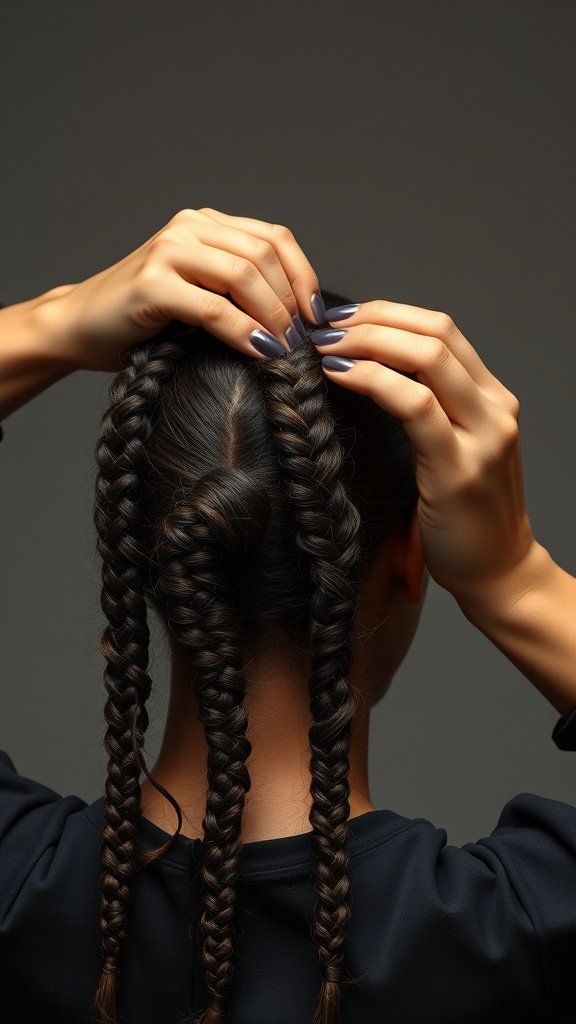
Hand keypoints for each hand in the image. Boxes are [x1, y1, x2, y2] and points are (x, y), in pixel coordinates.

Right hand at [46, 208, 322, 372]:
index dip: (304, 277)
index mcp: (205, 224)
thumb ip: (239, 290)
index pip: (275, 239)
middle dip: (291, 302)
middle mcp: (188, 226)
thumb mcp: (201, 295)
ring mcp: (168, 251)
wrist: (79, 327)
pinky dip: (243, 332)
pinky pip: (214, 307)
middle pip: (264, 255)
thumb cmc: (144, 320)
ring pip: (244, 275)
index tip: (318, 317)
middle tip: (303, 341)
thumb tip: (300, 319)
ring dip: (273, 316)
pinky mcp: (152, 284)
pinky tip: (259, 353)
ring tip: (285, 348)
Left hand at [314, 299, 536, 600]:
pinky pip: (416, 405)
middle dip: (372, 320)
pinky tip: (341, 377)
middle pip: (435, 331)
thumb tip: (367, 376)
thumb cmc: (465, 518)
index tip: (340, 322)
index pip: (441, 330)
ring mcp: (482, 436)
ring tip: (326, 347)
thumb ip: (429, 413)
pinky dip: (374, 380)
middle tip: (324, 329)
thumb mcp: (454, 451)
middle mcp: (495, 409)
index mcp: (492, 399)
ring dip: (368, 341)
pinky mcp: (459, 468)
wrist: (499, 573)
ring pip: (428, 356)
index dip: (386, 314)